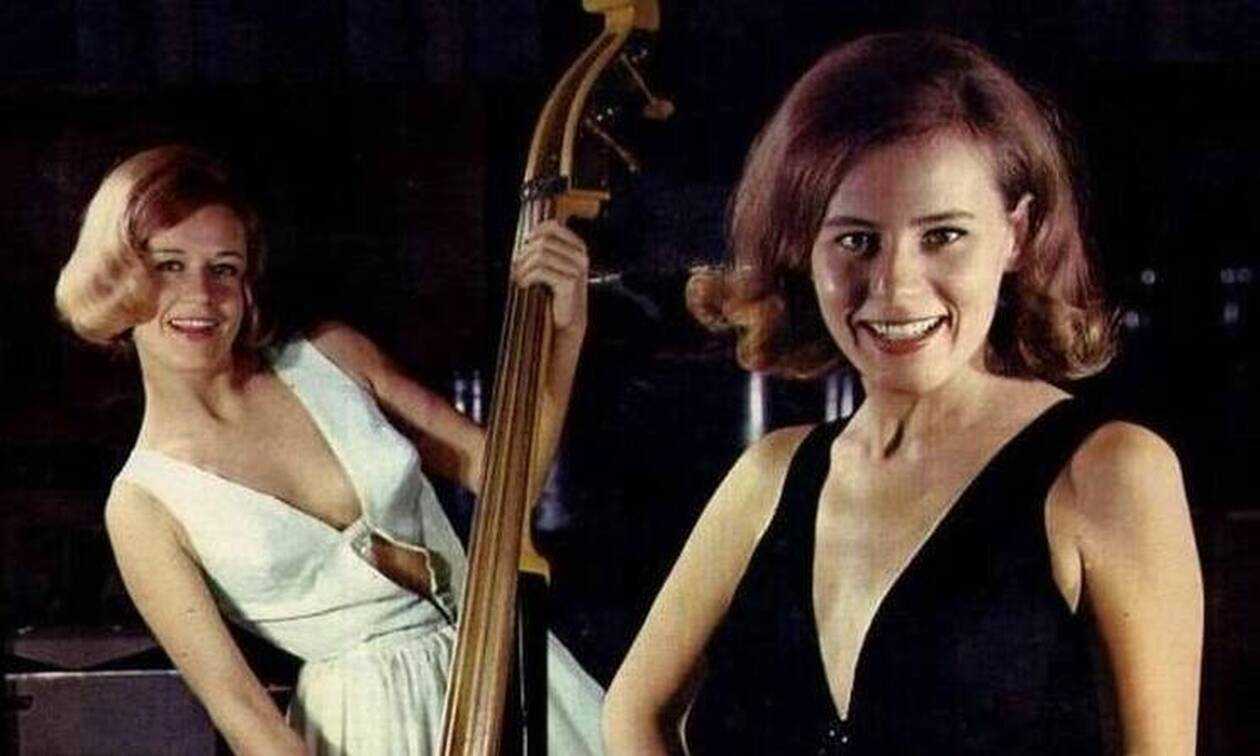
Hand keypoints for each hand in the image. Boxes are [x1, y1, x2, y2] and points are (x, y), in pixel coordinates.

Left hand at [512, 219, 588, 333]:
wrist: (566, 320)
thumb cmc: (555, 292)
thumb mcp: (552, 266)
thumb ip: (544, 249)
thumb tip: (524, 236)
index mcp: (578, 247)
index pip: (552, 227)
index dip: (533, 233)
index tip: (522, 246)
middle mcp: (580, 256)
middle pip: (543, 241)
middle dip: (524, 254)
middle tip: (515, 268)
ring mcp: (577, 269)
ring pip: (540, 255)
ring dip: (523, 266)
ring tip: (517, 277)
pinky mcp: (569, 283)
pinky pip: (541, 271)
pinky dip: (526, 276)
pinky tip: (523, 284)